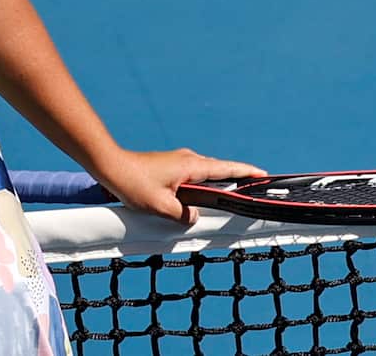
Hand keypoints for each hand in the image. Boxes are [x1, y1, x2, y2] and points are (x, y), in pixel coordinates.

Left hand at [99, 148, 265, 225]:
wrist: (110, 166)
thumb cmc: (133, 182)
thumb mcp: (160, 206)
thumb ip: (182, 215)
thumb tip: (194, 217)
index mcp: (191, 166)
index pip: (227, 169)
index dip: (247, 172)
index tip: (265, 174)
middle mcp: (188, 160)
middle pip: (219, 172)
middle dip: (236, 181)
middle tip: (252, 192)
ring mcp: (179, 162)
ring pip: (205, 175)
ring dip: (216, 186)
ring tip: (228, 200)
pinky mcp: (170, 167)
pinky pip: (193, 177)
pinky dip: (201, 187)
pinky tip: (199, 200)